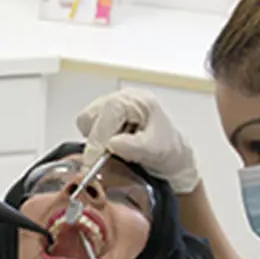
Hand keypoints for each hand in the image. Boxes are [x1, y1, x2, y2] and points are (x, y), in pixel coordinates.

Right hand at [74, 89, 200, 194]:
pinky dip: (97, 141)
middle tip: (106, 158)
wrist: (172, 158)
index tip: (93, 160)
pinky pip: (89, 129)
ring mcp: (113, 107)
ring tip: (115, 152)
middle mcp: (123, 98)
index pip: (109, 111)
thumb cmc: (168, 150)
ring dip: (96, 140)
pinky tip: (113, 148)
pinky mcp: (106, 118)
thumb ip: (134, 146)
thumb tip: (112, 144)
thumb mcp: (155, 150)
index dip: (98, 136)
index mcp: (138, 100)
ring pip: (87, 122)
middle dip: (96, 139)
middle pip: (91, 114)